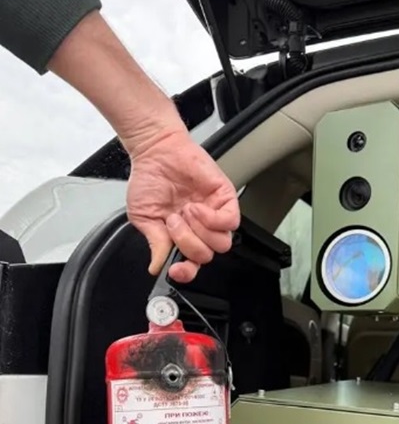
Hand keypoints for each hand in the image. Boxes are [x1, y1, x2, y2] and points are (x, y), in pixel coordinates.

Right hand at [126, 128, 239, 282]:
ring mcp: (214, 215)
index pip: (191, 266)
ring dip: (199, 231)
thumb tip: (156, 266)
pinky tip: (197, 208)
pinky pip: (230, 223)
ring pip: (221, 244)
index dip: (185, 272)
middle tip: (173, 222)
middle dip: (187, 243)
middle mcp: (200, 230)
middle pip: (205, 256)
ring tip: (185, 212)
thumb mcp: (144, 217)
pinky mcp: (225, 199)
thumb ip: (154, 243)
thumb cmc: (150, 180)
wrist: (156, 150)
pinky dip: (212, 220)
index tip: (174, 269)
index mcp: (182, 238)